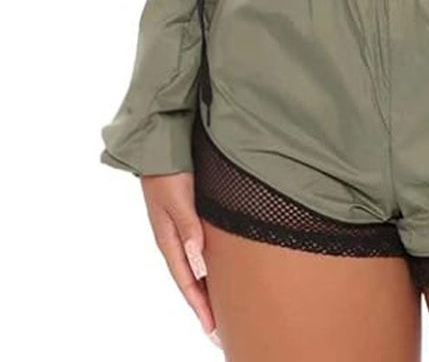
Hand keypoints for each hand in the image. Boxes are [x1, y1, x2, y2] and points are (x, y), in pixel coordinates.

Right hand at [141, 172, 221, 347]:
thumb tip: (199, 259)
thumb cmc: (169, 172)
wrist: (160, 148)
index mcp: (169, 240)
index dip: (199, 305)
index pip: (187, 281)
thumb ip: (189, 226)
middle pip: (191, 280)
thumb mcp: (179, 199)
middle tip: (220, 328)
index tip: (213, 328)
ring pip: (195, 267)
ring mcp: (180, 229)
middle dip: (204, 304)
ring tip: (221, 306)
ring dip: (206, 287)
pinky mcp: (188, 218)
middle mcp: (174, 239)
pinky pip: (198, 250)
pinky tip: (217, 270)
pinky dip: (207, 266)